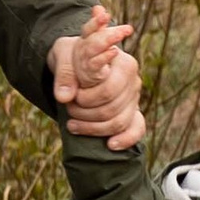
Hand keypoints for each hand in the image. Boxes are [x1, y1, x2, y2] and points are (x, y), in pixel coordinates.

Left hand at [53, 5, 144, 149]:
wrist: (78, 60)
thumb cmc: (73, 55)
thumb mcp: (63, 55)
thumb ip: (64, 73)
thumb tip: (64, 97)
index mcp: (123, 63)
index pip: (107, 91)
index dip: (85, 99)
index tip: (72, 95)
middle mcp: (133, 80)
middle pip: (112, 109)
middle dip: (85, 114)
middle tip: (69, 107)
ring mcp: (133, 98)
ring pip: (119, 122)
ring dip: (93, 128)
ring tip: (72, 123)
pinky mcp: (132, 111)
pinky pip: (137, 128)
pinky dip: (125, 139)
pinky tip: (110, 145)